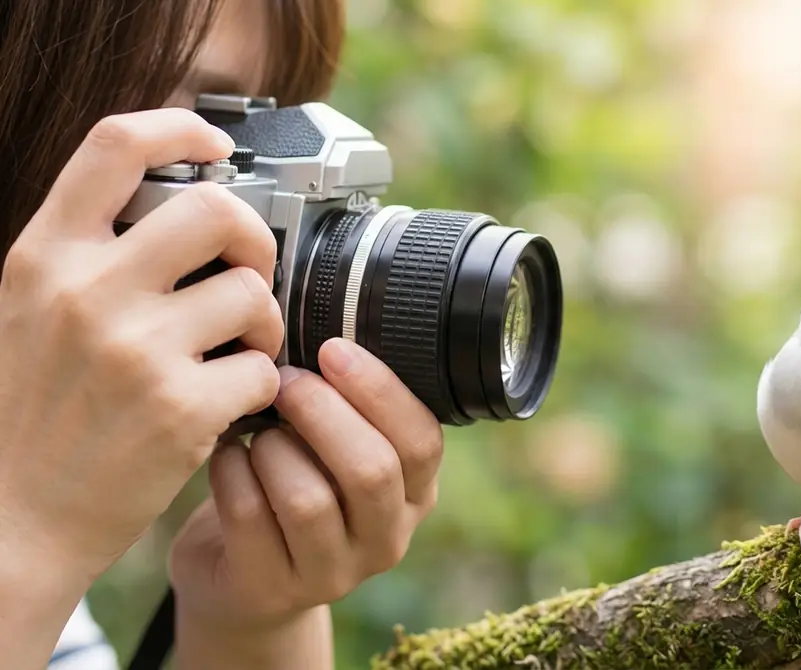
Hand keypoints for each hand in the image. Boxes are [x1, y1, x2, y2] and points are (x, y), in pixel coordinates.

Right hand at [0, 108, 280, 580]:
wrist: (14, 519)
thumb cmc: (34, 412)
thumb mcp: (31, 309)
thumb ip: (90, 253)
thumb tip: (183, 203)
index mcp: (44, 256)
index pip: (114, 145)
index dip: (180, 125)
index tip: (216, 144)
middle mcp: (86, 291)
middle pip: (215, 209)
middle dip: (253, 238)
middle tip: (246, 275)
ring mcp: (134, 350)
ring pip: (253, 293)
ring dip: (264, 323)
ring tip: (238, 352)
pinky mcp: (179, 409)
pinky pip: (264, 368)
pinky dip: (262, 386)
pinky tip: (231, 403)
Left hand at [167, 337, 443, 665]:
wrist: (241, 577)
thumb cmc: (291, 483)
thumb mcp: (336, 451)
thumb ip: (349, 406)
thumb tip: (328, 322)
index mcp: (415, 493)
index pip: (421, 441)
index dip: (380, 391)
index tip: (333, 349)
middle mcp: (387, 539)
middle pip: (371, 471)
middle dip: (322, 413)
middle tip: (283, 380)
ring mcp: (333, 573)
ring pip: (308, 500)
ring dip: (272, 447)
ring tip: (254, 427)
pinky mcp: (273, 590)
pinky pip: (250, 519)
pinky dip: (232, 474)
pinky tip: (227, 457)